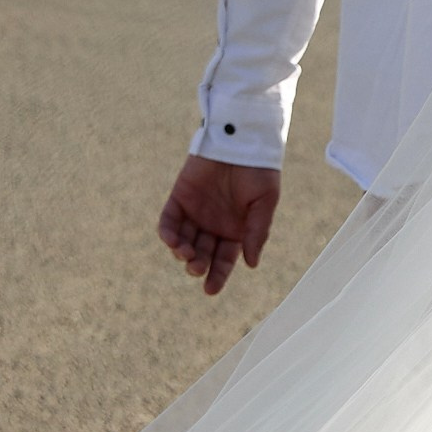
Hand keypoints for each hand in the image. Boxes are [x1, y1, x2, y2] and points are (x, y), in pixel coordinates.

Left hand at [157, 156, 280, 295]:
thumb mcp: (264, 204)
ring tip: (186, 254)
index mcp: (235, 231)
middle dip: (197, 266)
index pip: (224, 261)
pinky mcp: (179, 199)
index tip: (210, 290)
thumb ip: (256, 233)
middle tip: (197, 268)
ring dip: (181, 253)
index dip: (217, 276)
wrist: (242, 140)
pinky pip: (168, 221)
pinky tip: (172, 240)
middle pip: (202, 255)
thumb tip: (251, 264)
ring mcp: (195, 213)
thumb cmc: (259, 171)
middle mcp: (213, 226)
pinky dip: (167, 233)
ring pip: (182, 242)